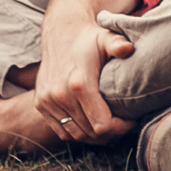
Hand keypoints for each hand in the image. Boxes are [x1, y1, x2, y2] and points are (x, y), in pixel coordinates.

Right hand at [32, 5, 136, 143]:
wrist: (60, 34)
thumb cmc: (89, 40)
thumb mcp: (106, 38)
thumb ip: (118, 44)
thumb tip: (128, 49)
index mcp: (79, 83)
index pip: (102, 124)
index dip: (120, 127)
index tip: (130, 120)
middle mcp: (60, 95)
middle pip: (90, 133)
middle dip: (110, 133)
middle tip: (123, 125)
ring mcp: (48, 101)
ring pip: (76, 135)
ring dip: (94, 136)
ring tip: (109, 127)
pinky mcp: (40, 104)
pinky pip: (61, 131)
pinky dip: (77, 133)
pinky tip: (91, 125)